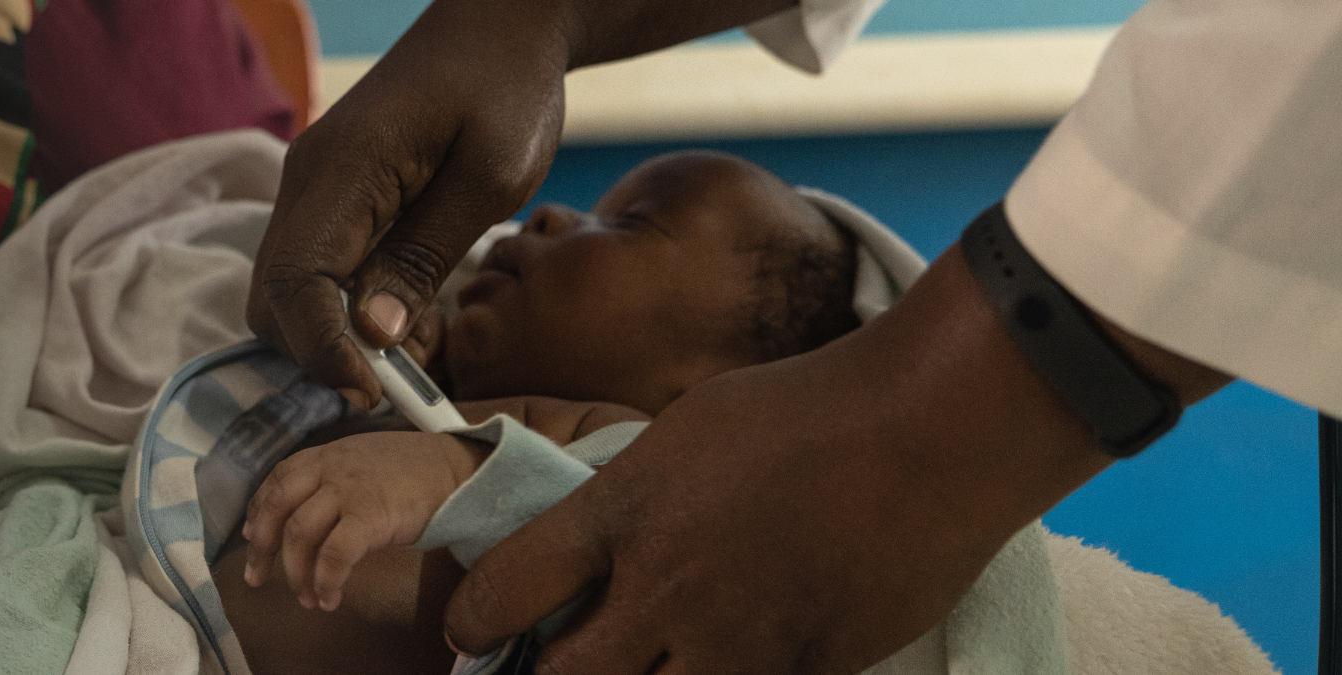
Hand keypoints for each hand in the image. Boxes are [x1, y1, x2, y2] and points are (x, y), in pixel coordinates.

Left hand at [242, 431, 489, 610]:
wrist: (453, 469)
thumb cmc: (411, 470)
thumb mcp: (360, 460)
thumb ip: (328, 478)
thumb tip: (296, 515)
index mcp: (325, 455)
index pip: (276, 481)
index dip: (258, 512)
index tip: (252, 537)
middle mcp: (329, 469)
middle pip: (276, 508)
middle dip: (262, 549)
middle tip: (258, 578)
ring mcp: (348, 490)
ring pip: (300, 535)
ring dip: (296, 574)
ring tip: (305, 597)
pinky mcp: (370, 515)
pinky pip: (334, 555)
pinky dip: (326, 581)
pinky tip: (329, 597)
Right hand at [248, 0, 803, 410]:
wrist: (500, 28)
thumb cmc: (505, 90)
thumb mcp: (488, 179)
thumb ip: (425, 255)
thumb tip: (369, 334)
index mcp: (341, 170)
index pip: (295, 283)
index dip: (323, 351)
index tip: (372, 394)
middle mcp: (308, 181)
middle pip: (273, 298)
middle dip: (322, 355)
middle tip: (397, 388)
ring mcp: (315, 190)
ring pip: (288, 292)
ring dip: (335, 339)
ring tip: (410, 358)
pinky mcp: (335, 199)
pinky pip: (317, 272)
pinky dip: (346, 313)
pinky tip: (402, 323)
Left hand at [441, 248, 1226, 673]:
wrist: (929, 429)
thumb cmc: (810, 409)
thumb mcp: (689, 428)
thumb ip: (632, 495)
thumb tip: (599, 543)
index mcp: (624, 513)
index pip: (502, 591)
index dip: (473, 619)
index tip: (473, 628)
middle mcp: (664, 589)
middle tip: (553, 661)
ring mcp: (736, 642)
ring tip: (647, 659)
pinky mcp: (804, 671)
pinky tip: (738, 648)